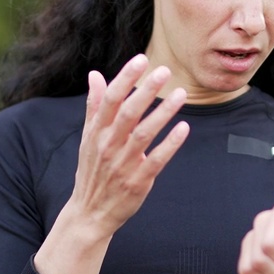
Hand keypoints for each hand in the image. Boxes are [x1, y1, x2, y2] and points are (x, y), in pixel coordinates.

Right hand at [64, 53, 189, 235]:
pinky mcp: (137, 182)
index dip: (126, 78)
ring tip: (182, 94)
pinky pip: (156, 160)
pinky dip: (170, 144)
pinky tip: (184, 128)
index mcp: (96, 132)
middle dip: (146, 90)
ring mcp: (122, 165)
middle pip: (128, 113)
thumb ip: (95, 106)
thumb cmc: (92, 170)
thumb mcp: (89, 138)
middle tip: (165, 71)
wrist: (90, 213)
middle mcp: (108, 146)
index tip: (141, 60)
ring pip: (144, 134)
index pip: (110, 99)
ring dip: (163, 113)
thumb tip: (95, 75)